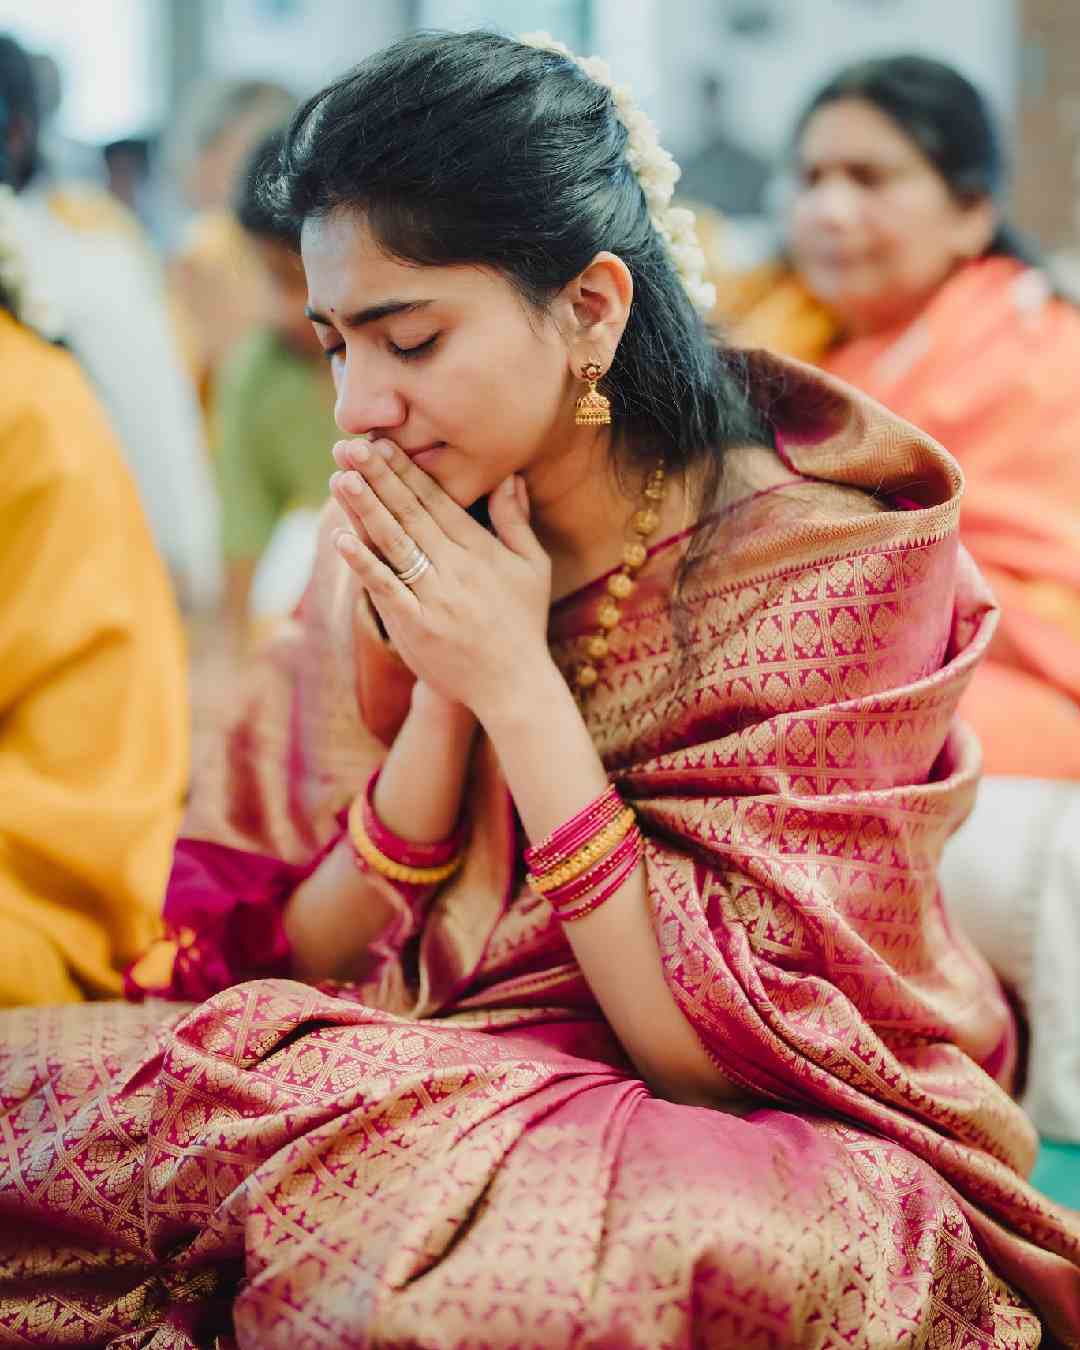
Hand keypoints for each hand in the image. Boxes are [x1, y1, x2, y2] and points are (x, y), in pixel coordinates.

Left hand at [329, 438, 553, 716]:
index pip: (437, 501)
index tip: (381, 442)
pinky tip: (340, 539)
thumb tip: (509, 475)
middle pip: (410, 514)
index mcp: (481, 550)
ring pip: (394, 544)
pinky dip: (364, 563)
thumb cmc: (522, 623)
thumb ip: (516, 520)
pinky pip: (386, 589)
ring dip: (365, 509)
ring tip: (340, 478)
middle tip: (348, 447)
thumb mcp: (532, 566)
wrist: (514, 686)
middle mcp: (456, 569)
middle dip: (378, 478)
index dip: (406, 471)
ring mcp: (434, 597)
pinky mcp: (415, 626)